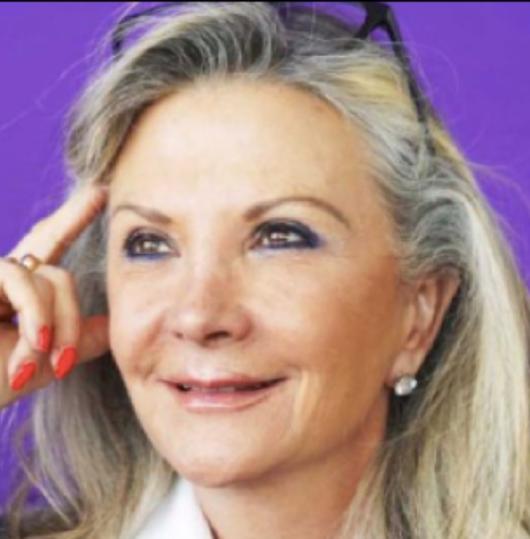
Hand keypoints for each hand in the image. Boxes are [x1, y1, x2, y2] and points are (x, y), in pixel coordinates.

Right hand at [0, 183, 109, 409]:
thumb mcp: (43, 364)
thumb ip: (77, 340)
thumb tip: (111, 324)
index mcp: (19, 294)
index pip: (47, 252)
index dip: (69, 222)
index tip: (98, 192)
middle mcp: (3, 278)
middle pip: (50, 242)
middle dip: (74, 216)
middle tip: (100, 192)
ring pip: (54, 278)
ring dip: (57, 327)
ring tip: (43, 362)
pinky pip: (22, 279)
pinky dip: (36, 314)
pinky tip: (34, 345)